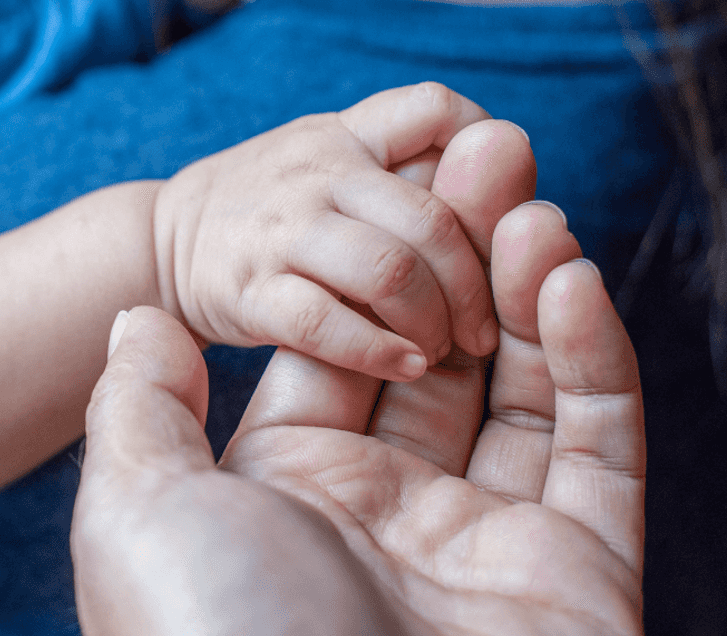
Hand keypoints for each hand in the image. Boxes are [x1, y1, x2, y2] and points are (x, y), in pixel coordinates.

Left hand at [72, 203, 644, 634]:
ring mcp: (484, 540)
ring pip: (521, 390)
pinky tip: (567, 278)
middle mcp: (388, 511)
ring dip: (528, 287)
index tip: (403, 184)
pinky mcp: (574, 570)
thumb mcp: (140, 512)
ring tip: (530, 197)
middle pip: (438, 355)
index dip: (371, 268)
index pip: (345, 349)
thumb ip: (139, 411)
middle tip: (490, 156)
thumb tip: (132, 320)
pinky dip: (592, 359)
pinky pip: (594, 448)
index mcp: (292, 490)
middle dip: (461, 254)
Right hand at [153, 83, 522, 380]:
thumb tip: (506, 194)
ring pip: (390, 271)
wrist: (163, 240)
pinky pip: (325, 323)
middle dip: (477, 282)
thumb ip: (404, 166)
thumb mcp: (328, 159)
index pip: (433, 111)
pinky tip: (404, 366)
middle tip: (487, 327)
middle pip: (432, 217)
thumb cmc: (271, 207)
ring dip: (434, 321)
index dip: (485, 155)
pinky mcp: (250, 291)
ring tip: (442, 350)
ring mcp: (282, 230)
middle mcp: (318, 172)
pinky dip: (377, 351)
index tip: (500, 221)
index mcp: (345, 134)